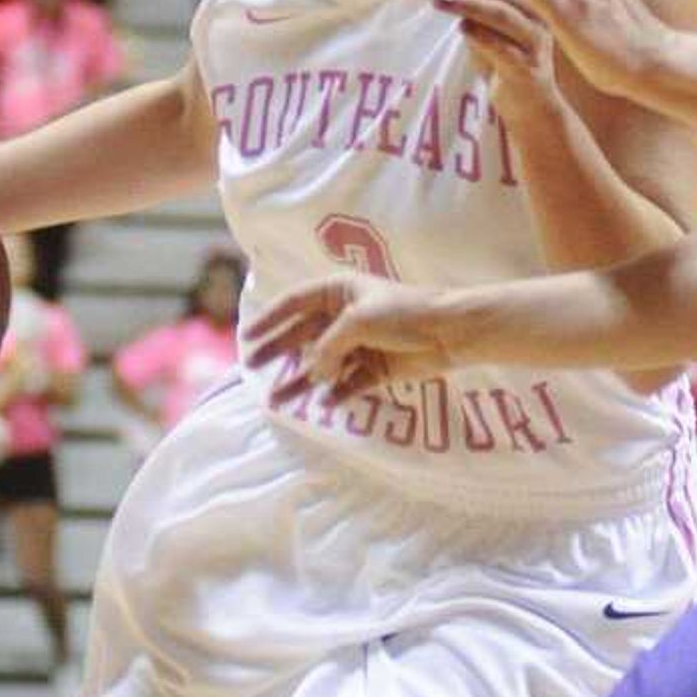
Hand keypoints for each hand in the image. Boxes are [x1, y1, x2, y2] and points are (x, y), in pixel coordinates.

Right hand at [245, 275, 467, 398]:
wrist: (450, 333)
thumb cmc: (403, 314)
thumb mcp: (355, 322)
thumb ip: (326, 348)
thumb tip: (313, 374)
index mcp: (338, 292)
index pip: (294, 303)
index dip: (269, 319)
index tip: (246, 337)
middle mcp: (345, 316)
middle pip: (302, 335)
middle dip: (277, 351)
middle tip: (252, 368)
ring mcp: (359, 343)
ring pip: (321, 364)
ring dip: (300, 381)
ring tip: (276, 401)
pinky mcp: (375, 369)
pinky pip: (346, 384)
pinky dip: (334, 394)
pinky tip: (320, 405)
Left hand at [420, 0, 559, 115]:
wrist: (531, 109)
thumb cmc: (505, 64)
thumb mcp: (488, 28)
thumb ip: (473, 5)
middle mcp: (538, 15)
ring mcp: (535, 42)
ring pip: (502, 13)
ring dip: (466, 3)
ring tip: (437, 0)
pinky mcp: (529, 70)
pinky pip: (504, 48)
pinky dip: (481, 36)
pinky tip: (460, 29)